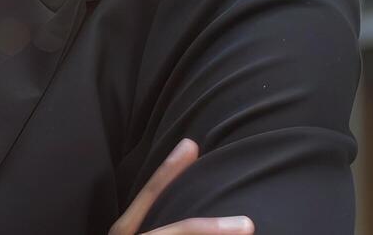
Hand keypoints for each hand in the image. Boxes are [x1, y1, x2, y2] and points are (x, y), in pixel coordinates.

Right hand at [108, 139, 253, 234]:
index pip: (146, 197)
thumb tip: (186, 204)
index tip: (191, 147)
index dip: (168, 171)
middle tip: (249, 225)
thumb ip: (149, 222)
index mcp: (123, 234)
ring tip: (246, 234)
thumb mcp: (131, 234)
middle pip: (176, 233)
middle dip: (211, 229)